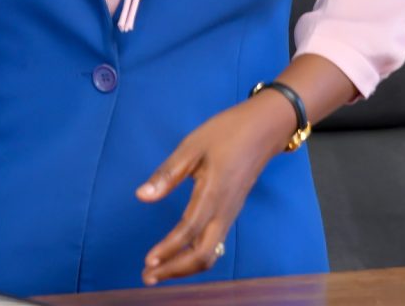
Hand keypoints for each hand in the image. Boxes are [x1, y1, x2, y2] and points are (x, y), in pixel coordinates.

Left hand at [136, 93, 295, 284]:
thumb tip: (141, 196)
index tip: (148, 263)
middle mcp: (224, 211)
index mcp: (213, 194)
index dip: (168, 250)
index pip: (189, 231)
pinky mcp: (231, 211)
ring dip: (185, 265)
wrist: (263, 129)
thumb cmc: (225, 133)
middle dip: (176, 270)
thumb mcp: (192, 146)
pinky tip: (180, 253)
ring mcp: (230, 213)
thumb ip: (168, 174)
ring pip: (210, 252)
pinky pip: (215, 242)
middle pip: (203, 255)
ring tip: (159, 268)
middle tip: (148, 276)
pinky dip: (196, 255)